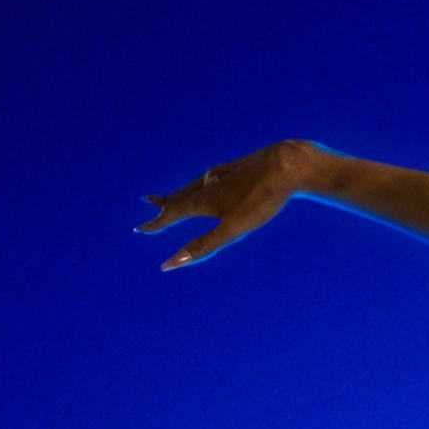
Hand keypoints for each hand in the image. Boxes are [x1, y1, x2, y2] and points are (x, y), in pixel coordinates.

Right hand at [136, 139, 327, 267]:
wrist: (288, 164)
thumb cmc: (261, 199)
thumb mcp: (232, 229)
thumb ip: (202, 247)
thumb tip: (168, 264)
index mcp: (204, 199)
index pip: (172, 213)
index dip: (156, 223)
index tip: (140, 229)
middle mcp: (209, 183)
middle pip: (181, 194)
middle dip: (164, 202)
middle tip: (148, 201)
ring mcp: (225, 172)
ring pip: (197, 183)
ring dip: (182, 191)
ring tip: (177, 194)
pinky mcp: (240, 166)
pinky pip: (214, 176)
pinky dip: (204, 182)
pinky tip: (214, 180)